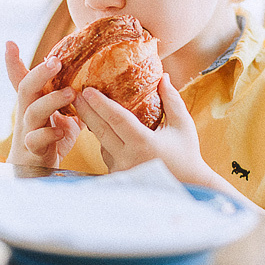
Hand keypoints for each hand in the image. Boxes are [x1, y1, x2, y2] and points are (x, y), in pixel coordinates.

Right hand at [5, 41, 81, 167]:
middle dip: (39, 73)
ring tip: (71, 93)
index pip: (20, 78)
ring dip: (51, 100)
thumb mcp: (62, 114)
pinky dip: (49, 134)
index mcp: (33, 102)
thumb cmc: (51, 138)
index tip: (10, 43)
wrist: (37, 171)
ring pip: (32, 112)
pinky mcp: (32, 150)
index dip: (13, 62)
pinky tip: (62, 130)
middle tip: (55, 62)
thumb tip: (90, 78)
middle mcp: (27, 113)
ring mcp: (28, 131)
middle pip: (25, 88)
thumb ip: (71, 98)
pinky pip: (36, 140)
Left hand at [72, 73, 211, 183]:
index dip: (100, 104)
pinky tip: (105, 130)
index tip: (87, 90)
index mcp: (144, 144)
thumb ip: (172, 101)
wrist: (188, 187)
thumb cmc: (187, 155)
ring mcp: (121, 170)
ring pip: (102, 144)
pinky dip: (106, 142)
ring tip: (87, 109)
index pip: (117, 119)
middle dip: (87, 111)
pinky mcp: (119, 178)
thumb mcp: (183, 126)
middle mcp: (128, 158)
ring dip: (95, 127)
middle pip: (101, 131)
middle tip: (76, 95)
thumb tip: (163, 77)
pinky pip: (107, 155)